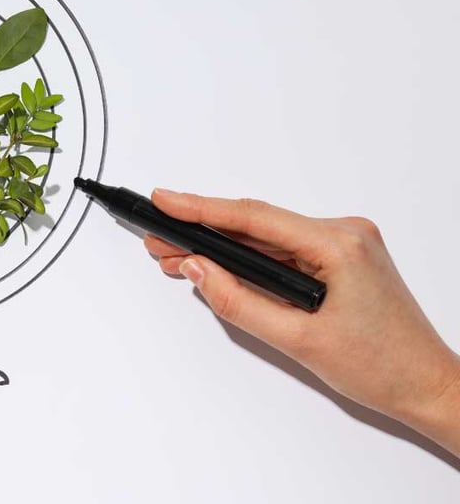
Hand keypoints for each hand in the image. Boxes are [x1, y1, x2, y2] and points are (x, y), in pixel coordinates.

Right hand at [144, 188, 459, 455]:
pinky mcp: (339, 257)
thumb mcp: (298, 341)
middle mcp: (344, 233)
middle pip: (256, 226)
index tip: (165, 201)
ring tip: (177, 256)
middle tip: (158, 240)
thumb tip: (200, 270)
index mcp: (339, 244)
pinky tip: (218, 265)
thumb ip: (239, 302)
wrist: (426, 384)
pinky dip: (249, 259)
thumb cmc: (381, 366)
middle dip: (202, 232)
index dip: (201, 208)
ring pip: (266, 239)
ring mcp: (343, 243)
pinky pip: (283, 250)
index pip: (254, 218)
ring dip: (223, 248)